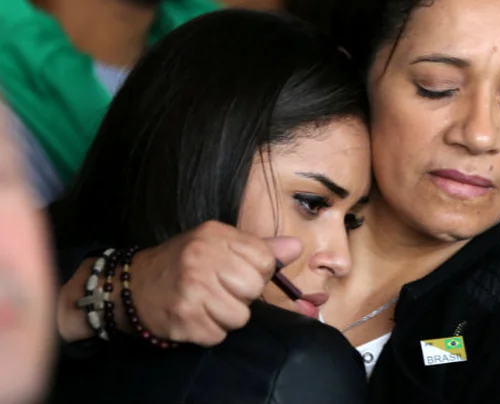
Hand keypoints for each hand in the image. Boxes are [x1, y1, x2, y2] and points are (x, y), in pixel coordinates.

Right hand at [130, 221, 301, 345]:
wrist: (132, 286)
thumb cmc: (183, 263)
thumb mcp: (218, 243)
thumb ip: (259, 247)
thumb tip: (297, 247)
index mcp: (216, 236)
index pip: (265, 261)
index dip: (256, 272)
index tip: (236, 272)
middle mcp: (203, 259)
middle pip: (254, 289)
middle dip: (242, 295)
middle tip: (219, 289)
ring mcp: (192, 290)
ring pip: (240, 317)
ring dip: (227, 316)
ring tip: (207, 304)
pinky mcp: (184, 319)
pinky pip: (219, 335)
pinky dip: (210, 331)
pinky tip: (195, 316)